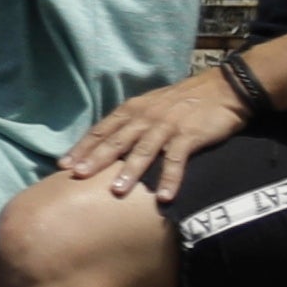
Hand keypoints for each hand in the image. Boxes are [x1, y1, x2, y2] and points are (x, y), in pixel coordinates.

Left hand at [49, 67, 252, 206]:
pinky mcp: (189, 136)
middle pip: (116, 140)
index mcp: (133, 110)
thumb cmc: (183, 101)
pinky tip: (164, 197)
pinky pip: (177, 159)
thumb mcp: (151, 106)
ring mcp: (167, 126)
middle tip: (78, 176)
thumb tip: (108, 145)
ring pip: (144, 150)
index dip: (83, 147)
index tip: (64, 164)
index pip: (102, 130)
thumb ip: (131, 123)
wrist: (221, 89)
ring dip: (130, 170)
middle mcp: (145, 117)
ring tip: (116, 191)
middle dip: (96, 158)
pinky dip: (170, 178)